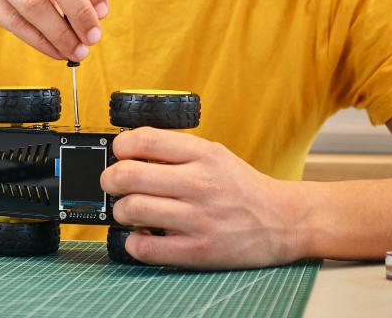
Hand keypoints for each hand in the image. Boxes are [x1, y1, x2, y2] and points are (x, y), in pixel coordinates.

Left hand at [100, 127, 301, 268]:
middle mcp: (199, 183)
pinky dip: (133, 243)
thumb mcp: (214, 154)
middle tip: (111, 183)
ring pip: (133, 209)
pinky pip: (147, 248)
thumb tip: (129, 150)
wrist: (282, 220)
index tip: (119, 152)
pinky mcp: (198, 250)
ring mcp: (198, 218)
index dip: (121, 145)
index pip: (145, 140)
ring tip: (127, 211)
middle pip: (129, 175)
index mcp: (202, 155)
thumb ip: (176, 151)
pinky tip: (139, 236)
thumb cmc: (241, 187)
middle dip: (110, 180)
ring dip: (120, 211)